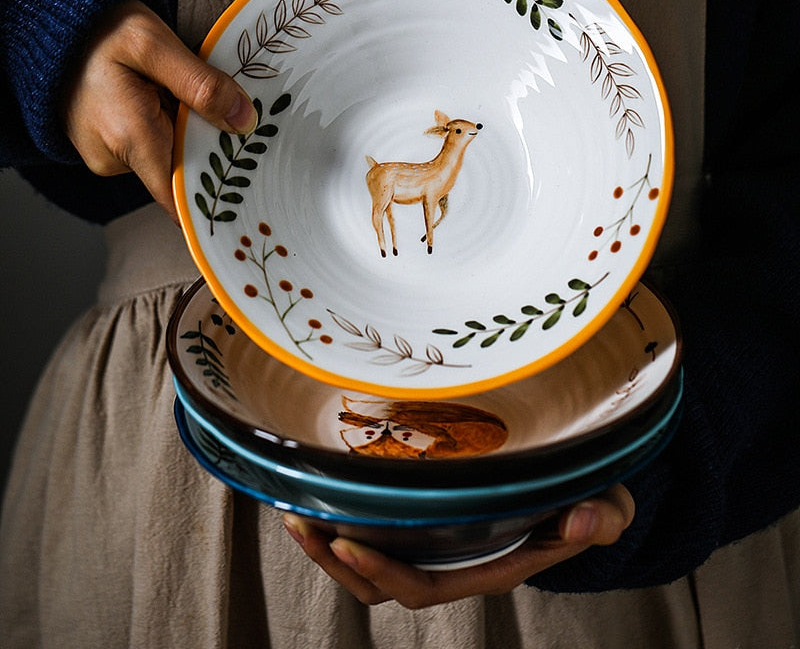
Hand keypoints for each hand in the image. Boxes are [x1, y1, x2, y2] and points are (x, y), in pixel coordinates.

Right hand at [61, 0, 256, 221]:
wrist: (46, 22)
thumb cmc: (98, 28)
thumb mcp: (154, 43)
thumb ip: (201, 84)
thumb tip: (244, 121)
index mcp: (130, 138)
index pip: (180, 196)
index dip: (213, 194)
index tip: (243, 185)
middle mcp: (114, 158)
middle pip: (180, 174)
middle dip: (206, 150)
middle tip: (221, 116)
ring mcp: (107, 157)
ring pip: (166, 159)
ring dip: (183, 135)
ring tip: (176, 99)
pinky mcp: (105, 149)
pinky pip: (147, 149)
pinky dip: (163, 130)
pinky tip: (160, 102)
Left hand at [282, 483, 633, 608]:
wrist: (575, 494)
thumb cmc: (588, 501)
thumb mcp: (606, 505)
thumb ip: (602, 517)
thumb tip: (586, 521)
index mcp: (488, 567)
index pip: (427, 585)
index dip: (385, 570)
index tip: (347, 542)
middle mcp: (453, 563)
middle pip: (382, 583)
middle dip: (338, 562)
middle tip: (302, 524)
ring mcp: (435, 544)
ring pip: (370, 566)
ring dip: (328, 546)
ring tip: (294, 515)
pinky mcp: (425, 521)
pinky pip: (375, 534)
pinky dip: (342, 520)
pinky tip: (317, 495)